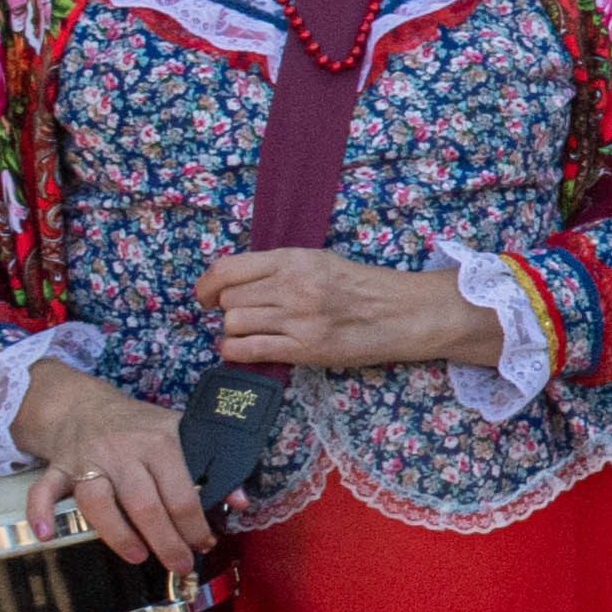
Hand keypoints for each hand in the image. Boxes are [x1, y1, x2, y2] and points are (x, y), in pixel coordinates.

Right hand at [9, 361, 212, 572]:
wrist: (84, 404)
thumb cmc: (141, 427)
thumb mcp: (183, 435)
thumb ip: (215, 467)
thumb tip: (241, 502)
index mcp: (160, 442)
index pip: (181, 491)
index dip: (194, 524)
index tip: (204, 545)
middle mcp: (123, 451)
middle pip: (143, 503)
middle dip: (165, 540)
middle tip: (180, 565)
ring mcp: (87, 460)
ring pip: (97, 501)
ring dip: (116, 534)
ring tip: (137, 557)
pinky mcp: (58, 468)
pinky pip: (43, 490)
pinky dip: (39, 513)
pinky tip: (45, 536)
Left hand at [195, 247, 490, 371]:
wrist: (406, 313)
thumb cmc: (365, 287)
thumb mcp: (320, 262)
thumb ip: (280, 268)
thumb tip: (234, 284)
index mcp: (293, 259)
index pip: (227, 269)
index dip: (207, 285)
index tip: (206, 296)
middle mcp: (291, 286)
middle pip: (228, 299)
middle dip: (227, 309)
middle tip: (242, 316)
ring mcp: (297, 318)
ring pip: (234, 324)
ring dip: (234, 331)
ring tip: (250, 333)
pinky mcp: (305, 349)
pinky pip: (248, 350)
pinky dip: (235, 351)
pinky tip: (242, 350)